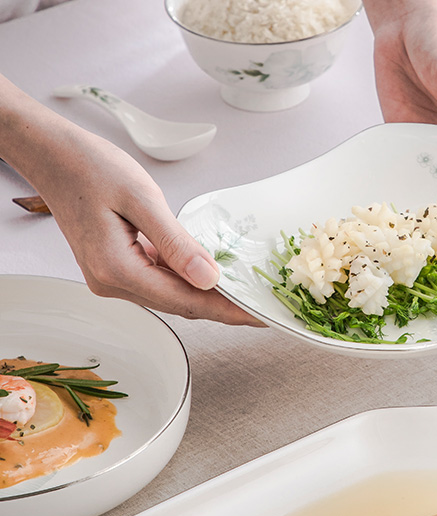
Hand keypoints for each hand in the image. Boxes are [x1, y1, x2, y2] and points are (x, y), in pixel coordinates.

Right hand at [0, 76, 261, 324]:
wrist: (50, 154)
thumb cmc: (88, 166)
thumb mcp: (142, 199)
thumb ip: (177, 244)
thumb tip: (210, 278)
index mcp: (117, 270)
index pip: (186, 302)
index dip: (227, 311)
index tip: (258, 315)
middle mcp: (112, 283)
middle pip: (180, 305)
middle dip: (221, 307)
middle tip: (260, 308)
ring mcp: (110, 279)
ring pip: (170, 296)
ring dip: (205, 295)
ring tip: (242, 293)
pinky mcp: (114, 269)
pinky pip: (158, 282)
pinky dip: (184, 280)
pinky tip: (206, 273)